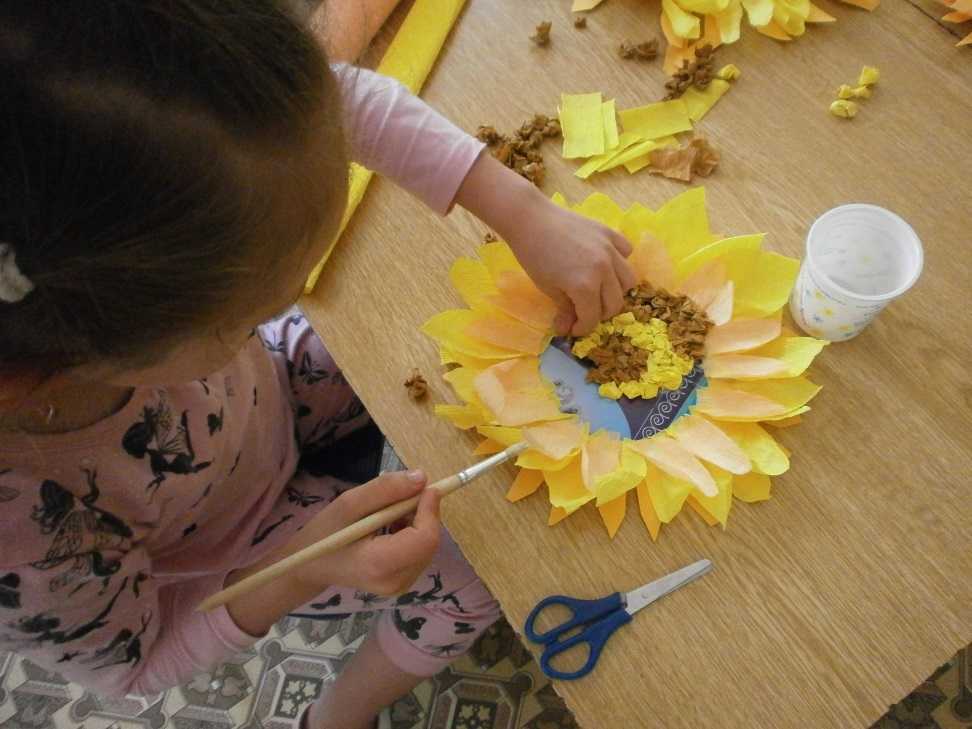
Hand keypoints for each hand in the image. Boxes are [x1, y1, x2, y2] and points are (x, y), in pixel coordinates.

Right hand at [224, 471, 439, 635]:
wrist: (310, 566)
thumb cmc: (325, 533)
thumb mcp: (349, 504)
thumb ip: (385, 490)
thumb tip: (422, 478)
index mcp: (379, 564)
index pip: (425, 539)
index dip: (430, 510)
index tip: (424, 486)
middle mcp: (395, 582)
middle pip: (428, 542)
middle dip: (422, 514)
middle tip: (401, 496)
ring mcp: (399, 587)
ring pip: (427, 547)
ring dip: (416, 522)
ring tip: (387, 513)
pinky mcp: (401, 585)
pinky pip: (419, 553)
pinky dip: (412, 534)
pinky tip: (390, 527)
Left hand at [454, 154, 636, 335]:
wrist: (531, 219)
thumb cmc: (534, 256)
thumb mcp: (547, 288)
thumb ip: (565, 310)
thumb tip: (568, 328)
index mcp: (586, 286)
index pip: (593, 317)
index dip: (583, 328)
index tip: (574, 329)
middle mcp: (604, 269)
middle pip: (614, 303)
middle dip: (599, 314)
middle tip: (585, 312)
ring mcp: (610, 250)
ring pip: (628, 281)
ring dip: (616, 291)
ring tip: (600, 290)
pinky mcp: (610, 233)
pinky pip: (626, 252)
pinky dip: (620, 262)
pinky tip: (605, 264)